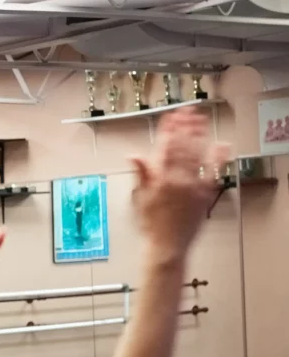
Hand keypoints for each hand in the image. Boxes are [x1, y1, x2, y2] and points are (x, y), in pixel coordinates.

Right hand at [130, 108, 228, 260]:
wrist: (167, 246)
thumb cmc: (151, 225)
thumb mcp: (140, 198)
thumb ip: (141, 174)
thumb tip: (134, 156)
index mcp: (159, 179)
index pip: (164, 148)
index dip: (168, 130)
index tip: (170, 116)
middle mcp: (176, 180)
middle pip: (182, 147)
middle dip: (185, 127)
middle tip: (188, 111)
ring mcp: (193, 186)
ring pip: (197, 154)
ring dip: (199, 135)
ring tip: (200, 120)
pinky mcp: (205, 194)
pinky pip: (213, 172)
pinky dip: (218, 157)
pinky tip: (221, 144)